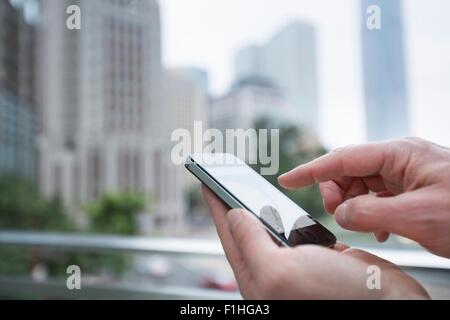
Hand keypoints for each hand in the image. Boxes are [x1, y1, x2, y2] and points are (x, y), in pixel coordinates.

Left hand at [202, 186, 428, 299]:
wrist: (391, 304)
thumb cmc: (337, 298)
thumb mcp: (281, 272)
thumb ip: (252, 244)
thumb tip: (234, 216)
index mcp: (258, 279)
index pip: (229, 236)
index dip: (216, 205)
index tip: (206, 180)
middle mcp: (273, 273)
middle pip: (246, 232)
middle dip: (232, 204)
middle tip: (221, 179)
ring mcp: (296, 265)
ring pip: (270, 229)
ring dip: (258, 207)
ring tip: (242, 188)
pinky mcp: (319, 257)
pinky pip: (295, 230)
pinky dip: (286, 214)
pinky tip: (278, 205)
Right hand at [278, 137, 449, 257]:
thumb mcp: (416, 217)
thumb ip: (369, 213)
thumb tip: (340, 213)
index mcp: (399, 154)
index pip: (343, 158)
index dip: (311, 170)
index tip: (287, 178)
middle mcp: (400, 159)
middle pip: (349, 170)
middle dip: (336, 191)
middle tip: (338, 215)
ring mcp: (406, 174)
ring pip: (361, 185)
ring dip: (354, 205)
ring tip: (364, 225)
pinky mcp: (411, 189)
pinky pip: (378, 196)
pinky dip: (370, 212)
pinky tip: (380, 229)